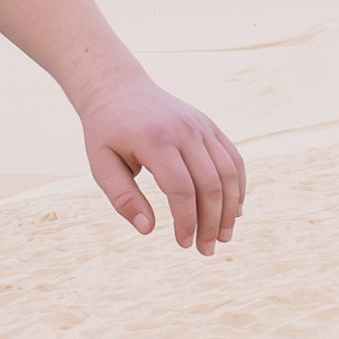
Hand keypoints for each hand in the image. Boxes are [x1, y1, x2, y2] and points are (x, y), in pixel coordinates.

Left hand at [76, 77, 247, 250]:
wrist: (119, 89)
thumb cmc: (107, 132)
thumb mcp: (101, 165)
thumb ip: (123, 198)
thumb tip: (148, 229)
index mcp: (155, 140)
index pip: (181, 188)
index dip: (186, 221)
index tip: (183, 243)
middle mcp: (184, 131)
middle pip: (209, 184)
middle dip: (211, 222)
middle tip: (205, 250)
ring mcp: (201, 126)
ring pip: (227, 172)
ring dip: (230, 209)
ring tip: (224, 237)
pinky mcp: (210, 126)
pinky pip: (232, 158)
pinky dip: (238, 186)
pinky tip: (234, 211)